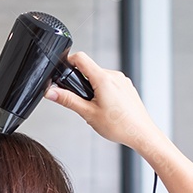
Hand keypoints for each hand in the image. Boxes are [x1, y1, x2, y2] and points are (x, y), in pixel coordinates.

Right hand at [45, 52, 164, 151]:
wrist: (141, 133)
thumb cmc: (120, 126)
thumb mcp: (87, 113)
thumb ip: (68, 100)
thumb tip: (51, 92)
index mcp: (103, 79)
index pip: (80, 58)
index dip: (68, 61)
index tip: (63, 70)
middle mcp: (114, 76)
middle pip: (90, 69)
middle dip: (81, 82)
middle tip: (81, 100)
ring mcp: (122, 81)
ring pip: (100, 77)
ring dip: (93, 88)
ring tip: (95, 108)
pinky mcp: (127, 87)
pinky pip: (110, 83)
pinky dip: (103, 92)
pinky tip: (106, 108)